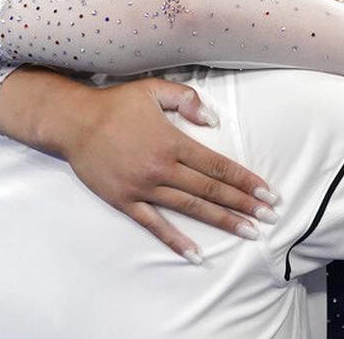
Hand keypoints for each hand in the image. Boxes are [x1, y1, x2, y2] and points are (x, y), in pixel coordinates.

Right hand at [59, 77, 277, 262]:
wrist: (73, 122)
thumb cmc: (116, 104)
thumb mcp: (154, 90)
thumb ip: (187, 100)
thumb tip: (214, 121)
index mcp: (173, 142)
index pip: (218, 165)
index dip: (245, 180)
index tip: (267, 193)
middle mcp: (162, 168)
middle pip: (211, 189)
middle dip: (244, 204)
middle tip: (270, 217)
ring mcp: (144, 187)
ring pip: (190, 208)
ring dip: (222, 221)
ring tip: (249, 232)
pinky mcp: (125, 201)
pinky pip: (154, 225)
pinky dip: (176, 240)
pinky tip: (197, 253)